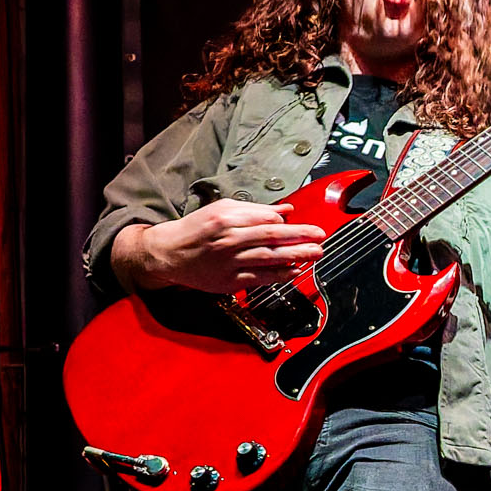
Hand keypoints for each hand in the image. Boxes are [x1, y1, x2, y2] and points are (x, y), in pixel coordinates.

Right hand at [119, 201, 323, 293]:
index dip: (289, 223)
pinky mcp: (229, 280)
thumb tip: (285, 211)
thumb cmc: (197, 230)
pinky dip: (279, 274)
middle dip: (301, 237)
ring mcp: (230, 261)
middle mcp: (229, 239)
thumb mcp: (222, 210)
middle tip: (321, 236)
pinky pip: (260, 277)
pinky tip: (295, 271)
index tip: (306, 225)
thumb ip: (255, 210)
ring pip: (269, 257)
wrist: (169, 254)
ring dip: (296, 255)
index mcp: (227, 218)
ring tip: (315, 253)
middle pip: (272, 237)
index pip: (266, 219)